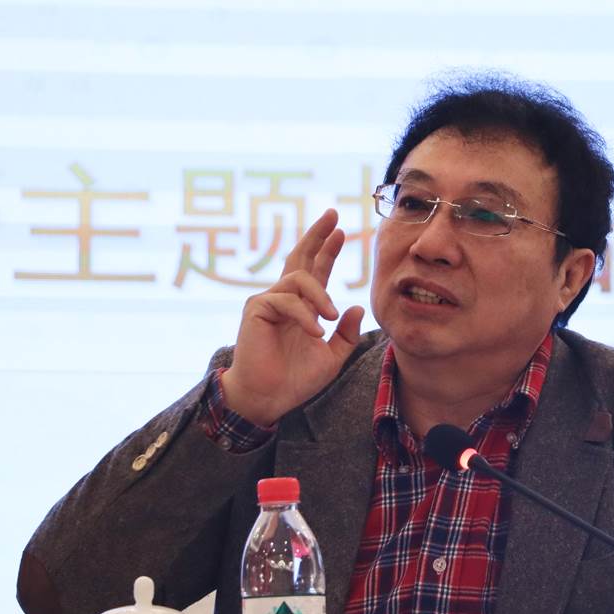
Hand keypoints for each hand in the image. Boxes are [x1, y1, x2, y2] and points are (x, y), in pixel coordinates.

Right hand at [221, 209, 364, 425]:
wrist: (269, 398)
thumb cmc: (295, 379)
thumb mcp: (331, 357)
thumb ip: (346, 334)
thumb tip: (357, 308)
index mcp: (303, 307)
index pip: (316, 270)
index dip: (327, 249)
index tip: (341, 230)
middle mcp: (285, 298)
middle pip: (300, 257)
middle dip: (317, 235)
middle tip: (333, 215)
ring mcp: (268, 301)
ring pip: (298, 278)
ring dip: (320, 294)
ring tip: (329, 316)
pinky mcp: (257, 309)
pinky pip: (286, 300)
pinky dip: (305, 315)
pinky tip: (315, 332)